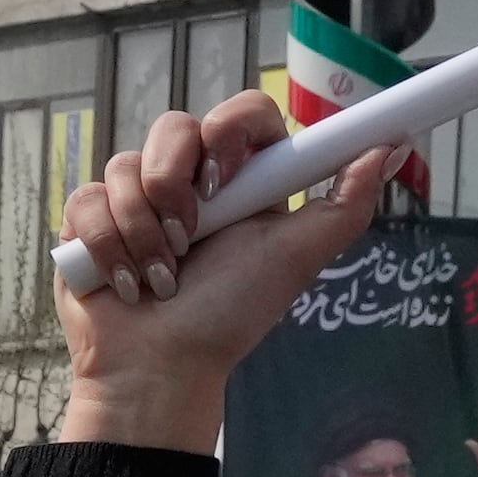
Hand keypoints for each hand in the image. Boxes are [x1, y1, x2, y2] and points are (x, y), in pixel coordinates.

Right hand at [54, 94, 404, 455]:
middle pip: (177, 125)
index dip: (234, 128)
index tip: (231, 172)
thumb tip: (389, 147)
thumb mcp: (299, 255)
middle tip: (194, 231)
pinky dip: (109, 245)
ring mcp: (139, 196)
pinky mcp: (92, 216)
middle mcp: (193, 180)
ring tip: (164, 273)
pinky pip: (88, 198)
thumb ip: (346, 202)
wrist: (160, 363)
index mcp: (247, 180)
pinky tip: (127, 280)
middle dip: (178, 181)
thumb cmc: (232, 312)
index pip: (245, 113)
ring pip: (128, 163)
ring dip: (146, 228)